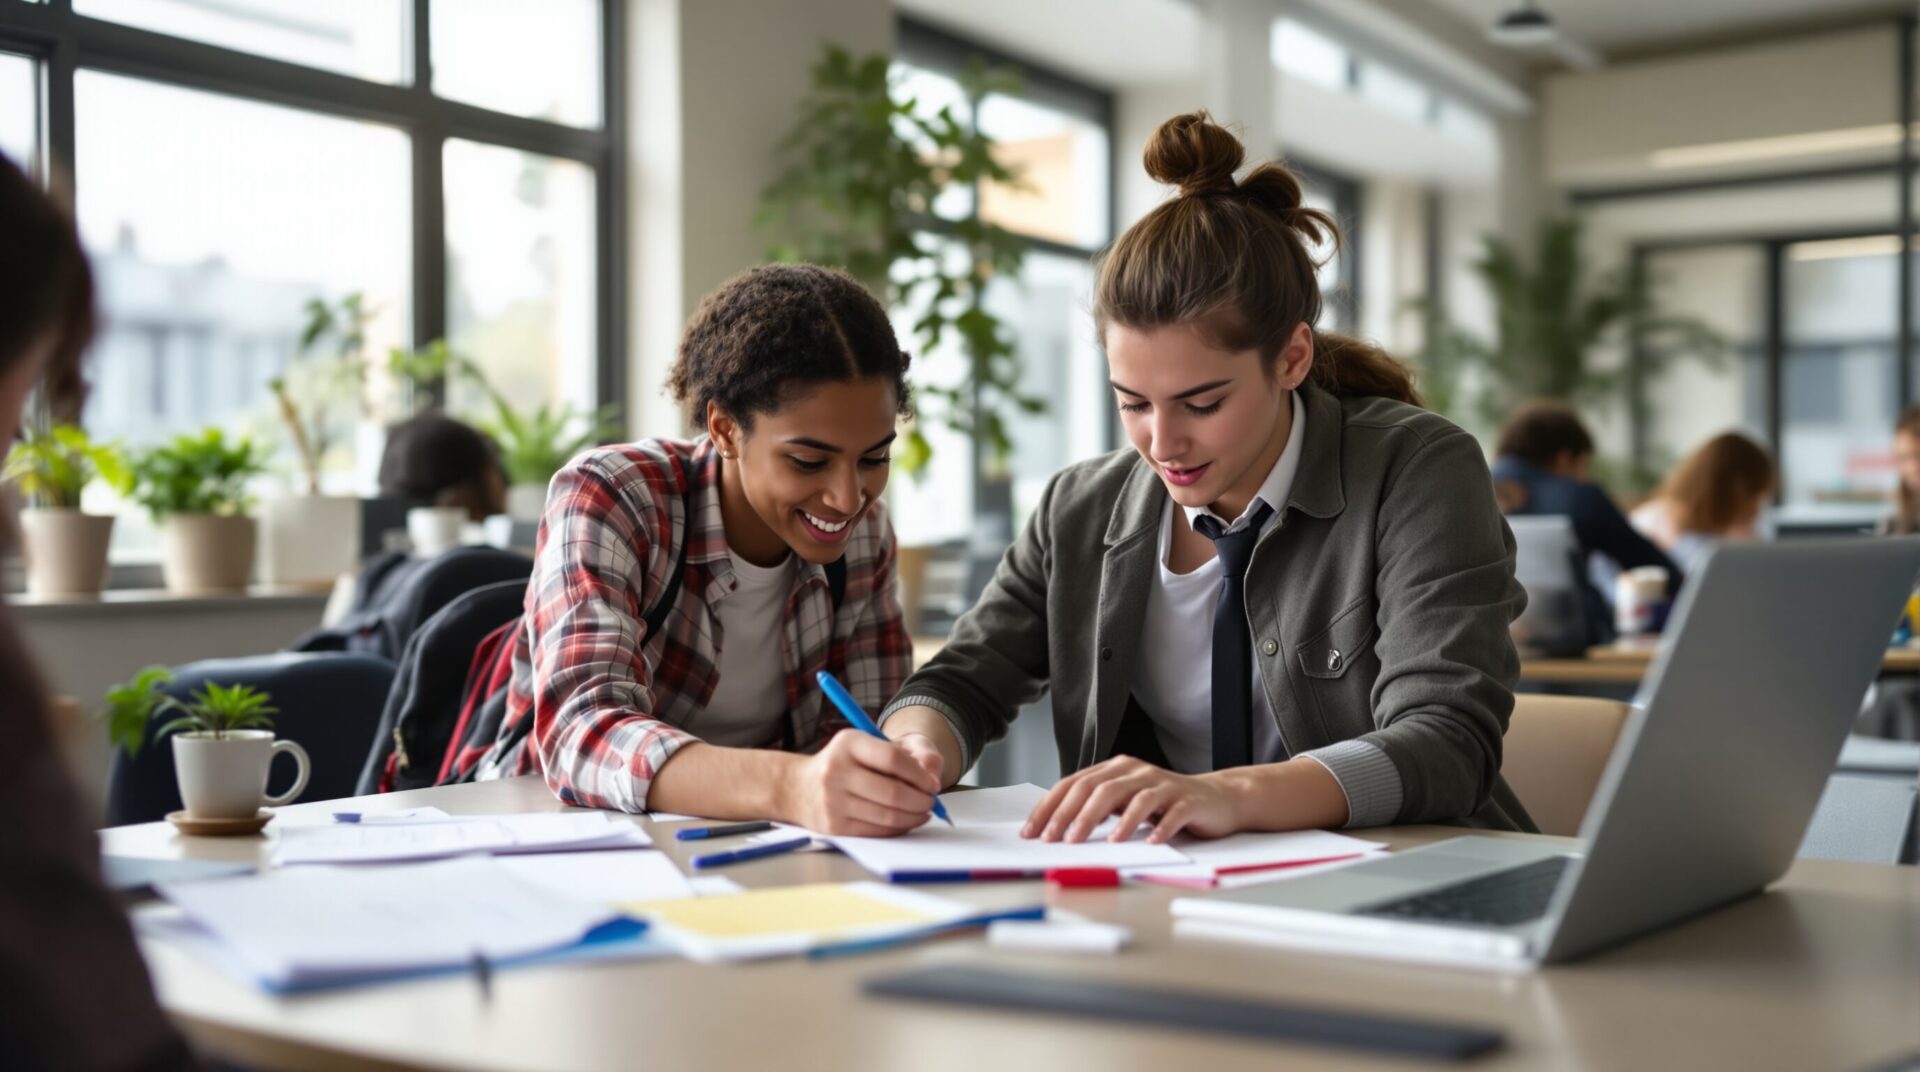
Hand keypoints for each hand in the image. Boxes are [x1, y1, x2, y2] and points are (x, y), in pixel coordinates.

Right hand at [779, 730, 939, 836]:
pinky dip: (898, 828)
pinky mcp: (834, 827)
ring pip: (887, 815)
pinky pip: (877, 831)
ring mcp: (832, 801)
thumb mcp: (864, 745)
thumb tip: (932, 776)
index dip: (919, 774)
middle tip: (931, 801)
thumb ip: (901, 754)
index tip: (933, 783)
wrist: (797, 788)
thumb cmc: (842, 764)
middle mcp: (836, 771)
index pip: (892, 759)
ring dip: (913, 816)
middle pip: (893, 792)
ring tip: (923, 811)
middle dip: (921, 800)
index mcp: (848, 743)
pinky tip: (906, 820)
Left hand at [1021, 756, 1239, 843]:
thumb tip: (1054, 829)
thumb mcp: (1124, 802)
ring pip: (1133, 798)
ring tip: (1098, 843)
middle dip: (1073, 815)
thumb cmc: (1162, 804)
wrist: (1215, 798)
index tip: (1032, 831)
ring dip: (1114, 822)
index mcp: (1115, 769)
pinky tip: (1150, 842)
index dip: (1050, 807)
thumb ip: (1096, 808)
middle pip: (1098, 789)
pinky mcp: (1187, 800)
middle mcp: (1135, 771)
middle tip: (1056, 839)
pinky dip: (1160, 828)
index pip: (1074, 784)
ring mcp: (1162, 784)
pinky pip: (1171, 813)